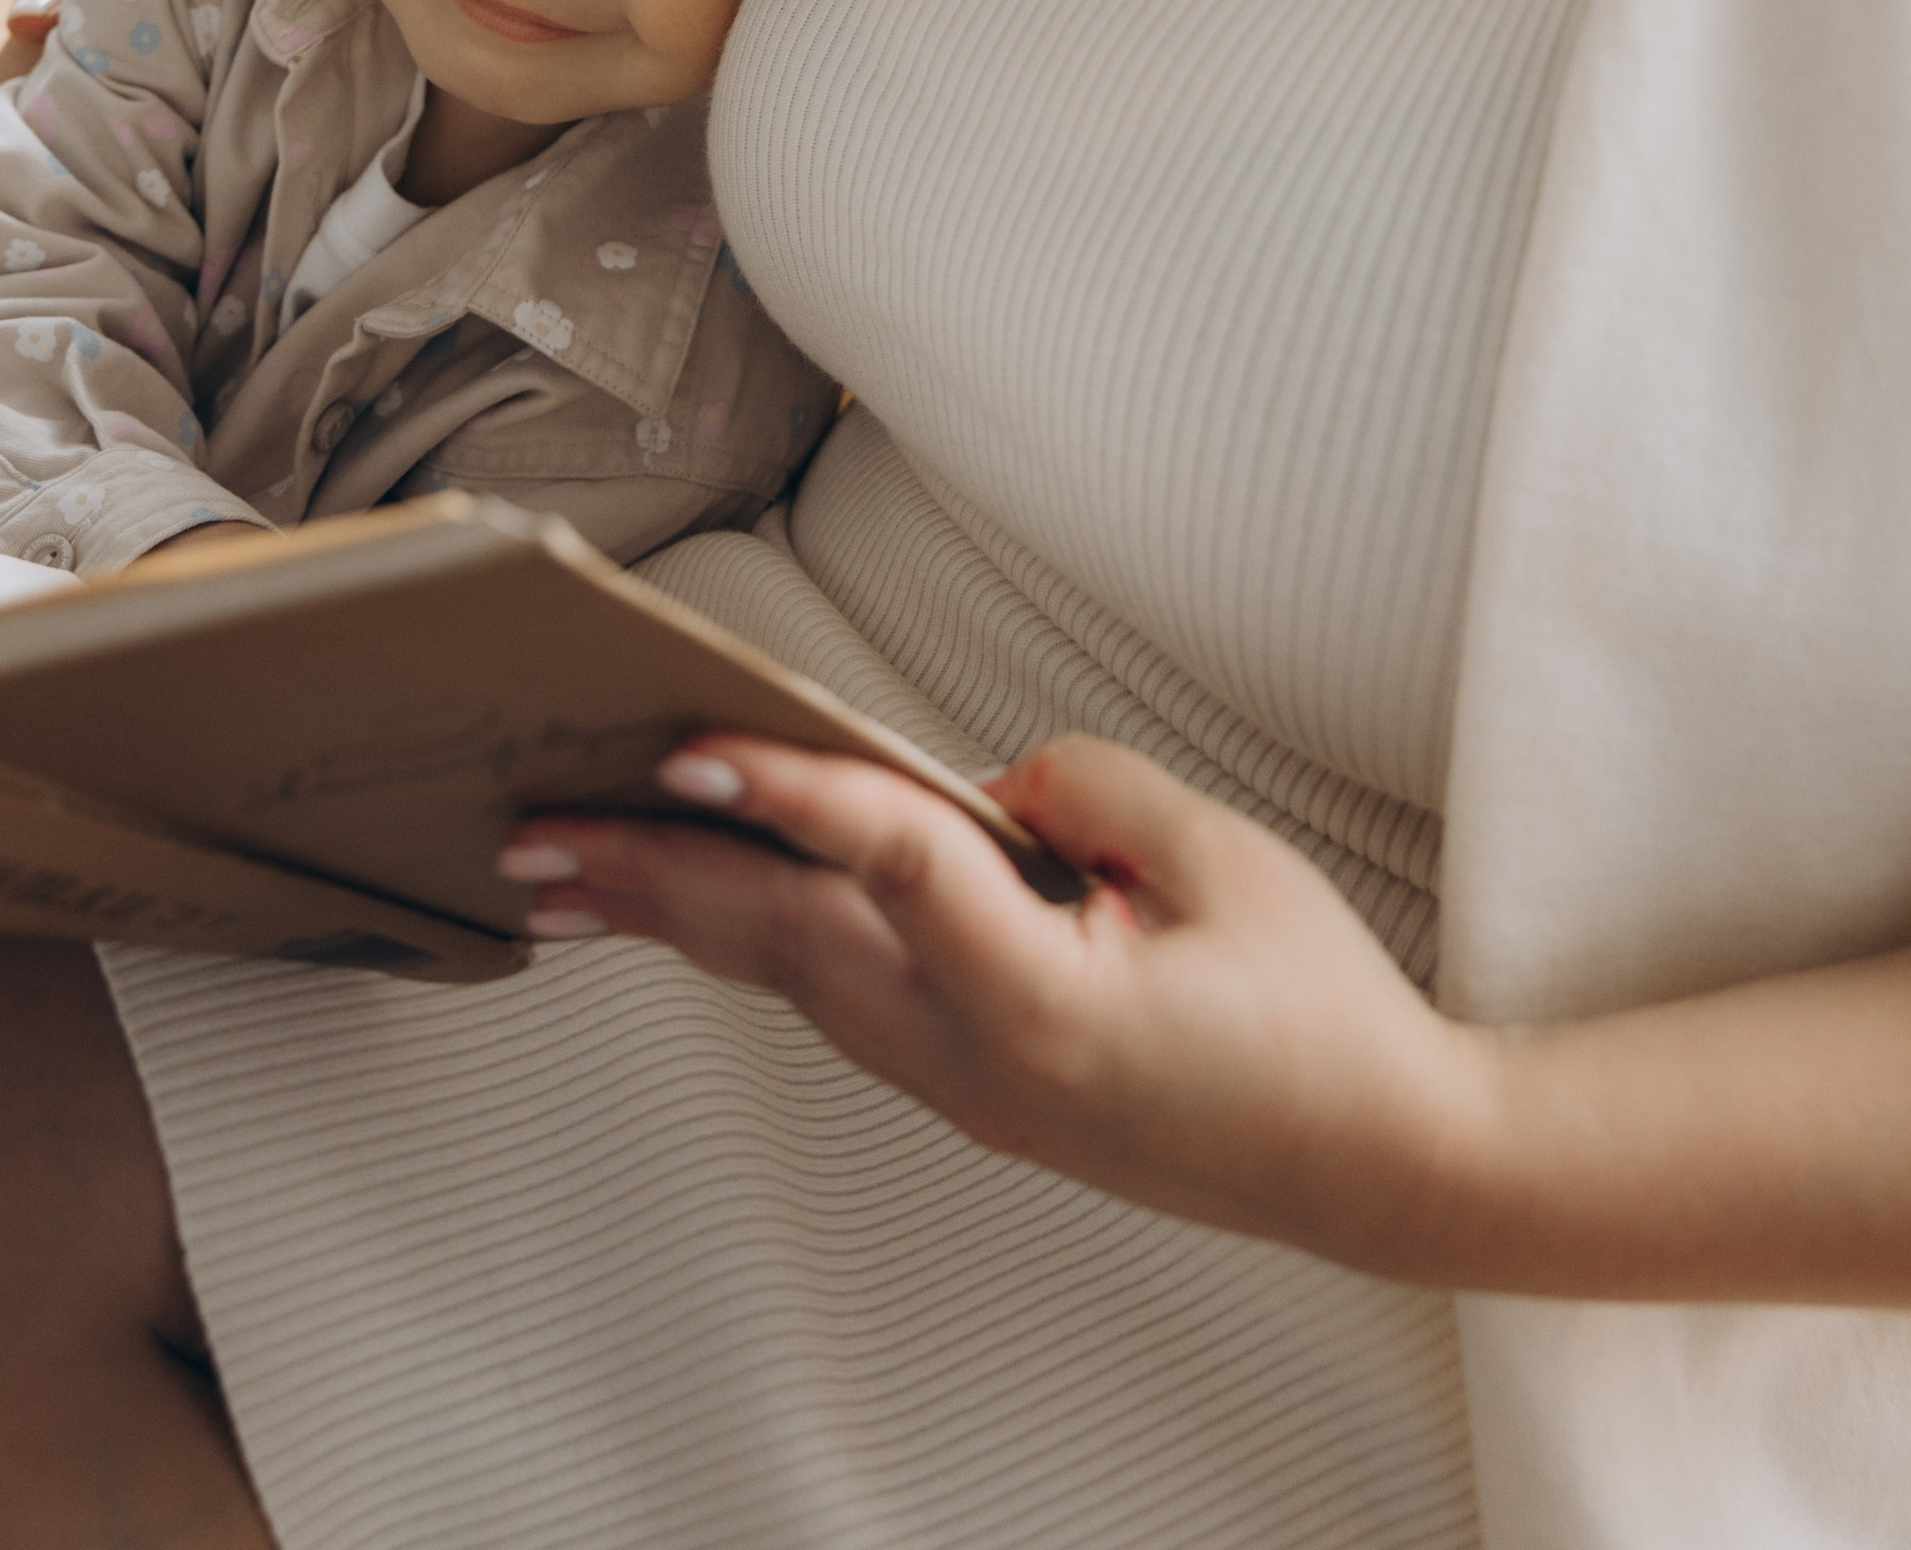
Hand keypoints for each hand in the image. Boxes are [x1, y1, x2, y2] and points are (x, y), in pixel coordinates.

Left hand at [498, 730, 1491, 1278]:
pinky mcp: (980, 1089)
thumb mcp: (1220, 856)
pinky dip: (759, 942)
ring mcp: (972, 1090)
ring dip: (681, 915)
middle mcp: (981, 1063)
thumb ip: (1086, 789)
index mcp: (1044, 1007)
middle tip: (532, 833)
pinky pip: (841, 1002)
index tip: (691, 746)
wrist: (1378, 1165)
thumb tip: (979, 786)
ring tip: (572, 867)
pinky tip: (707, 906)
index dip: (788, 794)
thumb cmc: (1318, 1013)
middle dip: (651, 880)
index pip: (888, 870)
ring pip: (795, 980)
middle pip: (788, 946)